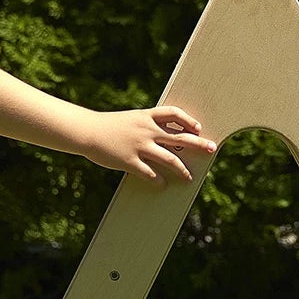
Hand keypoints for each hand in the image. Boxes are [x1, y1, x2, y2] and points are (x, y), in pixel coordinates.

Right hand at [81, 105, 216, 181]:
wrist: (87, 131)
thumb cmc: (108, 126)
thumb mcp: (131, 119)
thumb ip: (146, 124)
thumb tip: (163, 133)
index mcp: (147, 117)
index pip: (174, 113)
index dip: (188, 120)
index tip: (198, 127)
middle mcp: (147, 130)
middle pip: (180, 137)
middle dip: (198, 143)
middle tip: (212, 148)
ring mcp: (140, 146)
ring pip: (169, 158)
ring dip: (181, 169)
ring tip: (189, 177)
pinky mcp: (130, 161)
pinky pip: (150, 173)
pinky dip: (158, 180)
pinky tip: (163, 184)